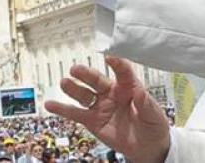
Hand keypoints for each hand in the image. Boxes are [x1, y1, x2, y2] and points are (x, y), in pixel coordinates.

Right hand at [45, 57, 170, 162]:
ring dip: (73, 88)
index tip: (109, 56)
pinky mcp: (92, 120)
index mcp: (128, 87)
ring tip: (64, 82)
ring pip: (84, 95)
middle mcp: (111, 93)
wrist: (148, 148)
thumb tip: (139, 91)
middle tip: (76, 69)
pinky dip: (62, 109)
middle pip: (97, 80)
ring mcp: (100, 106)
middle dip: (86, 74)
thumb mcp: (154, 115)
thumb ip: (145, 104)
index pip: (122, 72)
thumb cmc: (153, 126)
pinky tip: (50, 104)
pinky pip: (75, 114)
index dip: (116, 64)